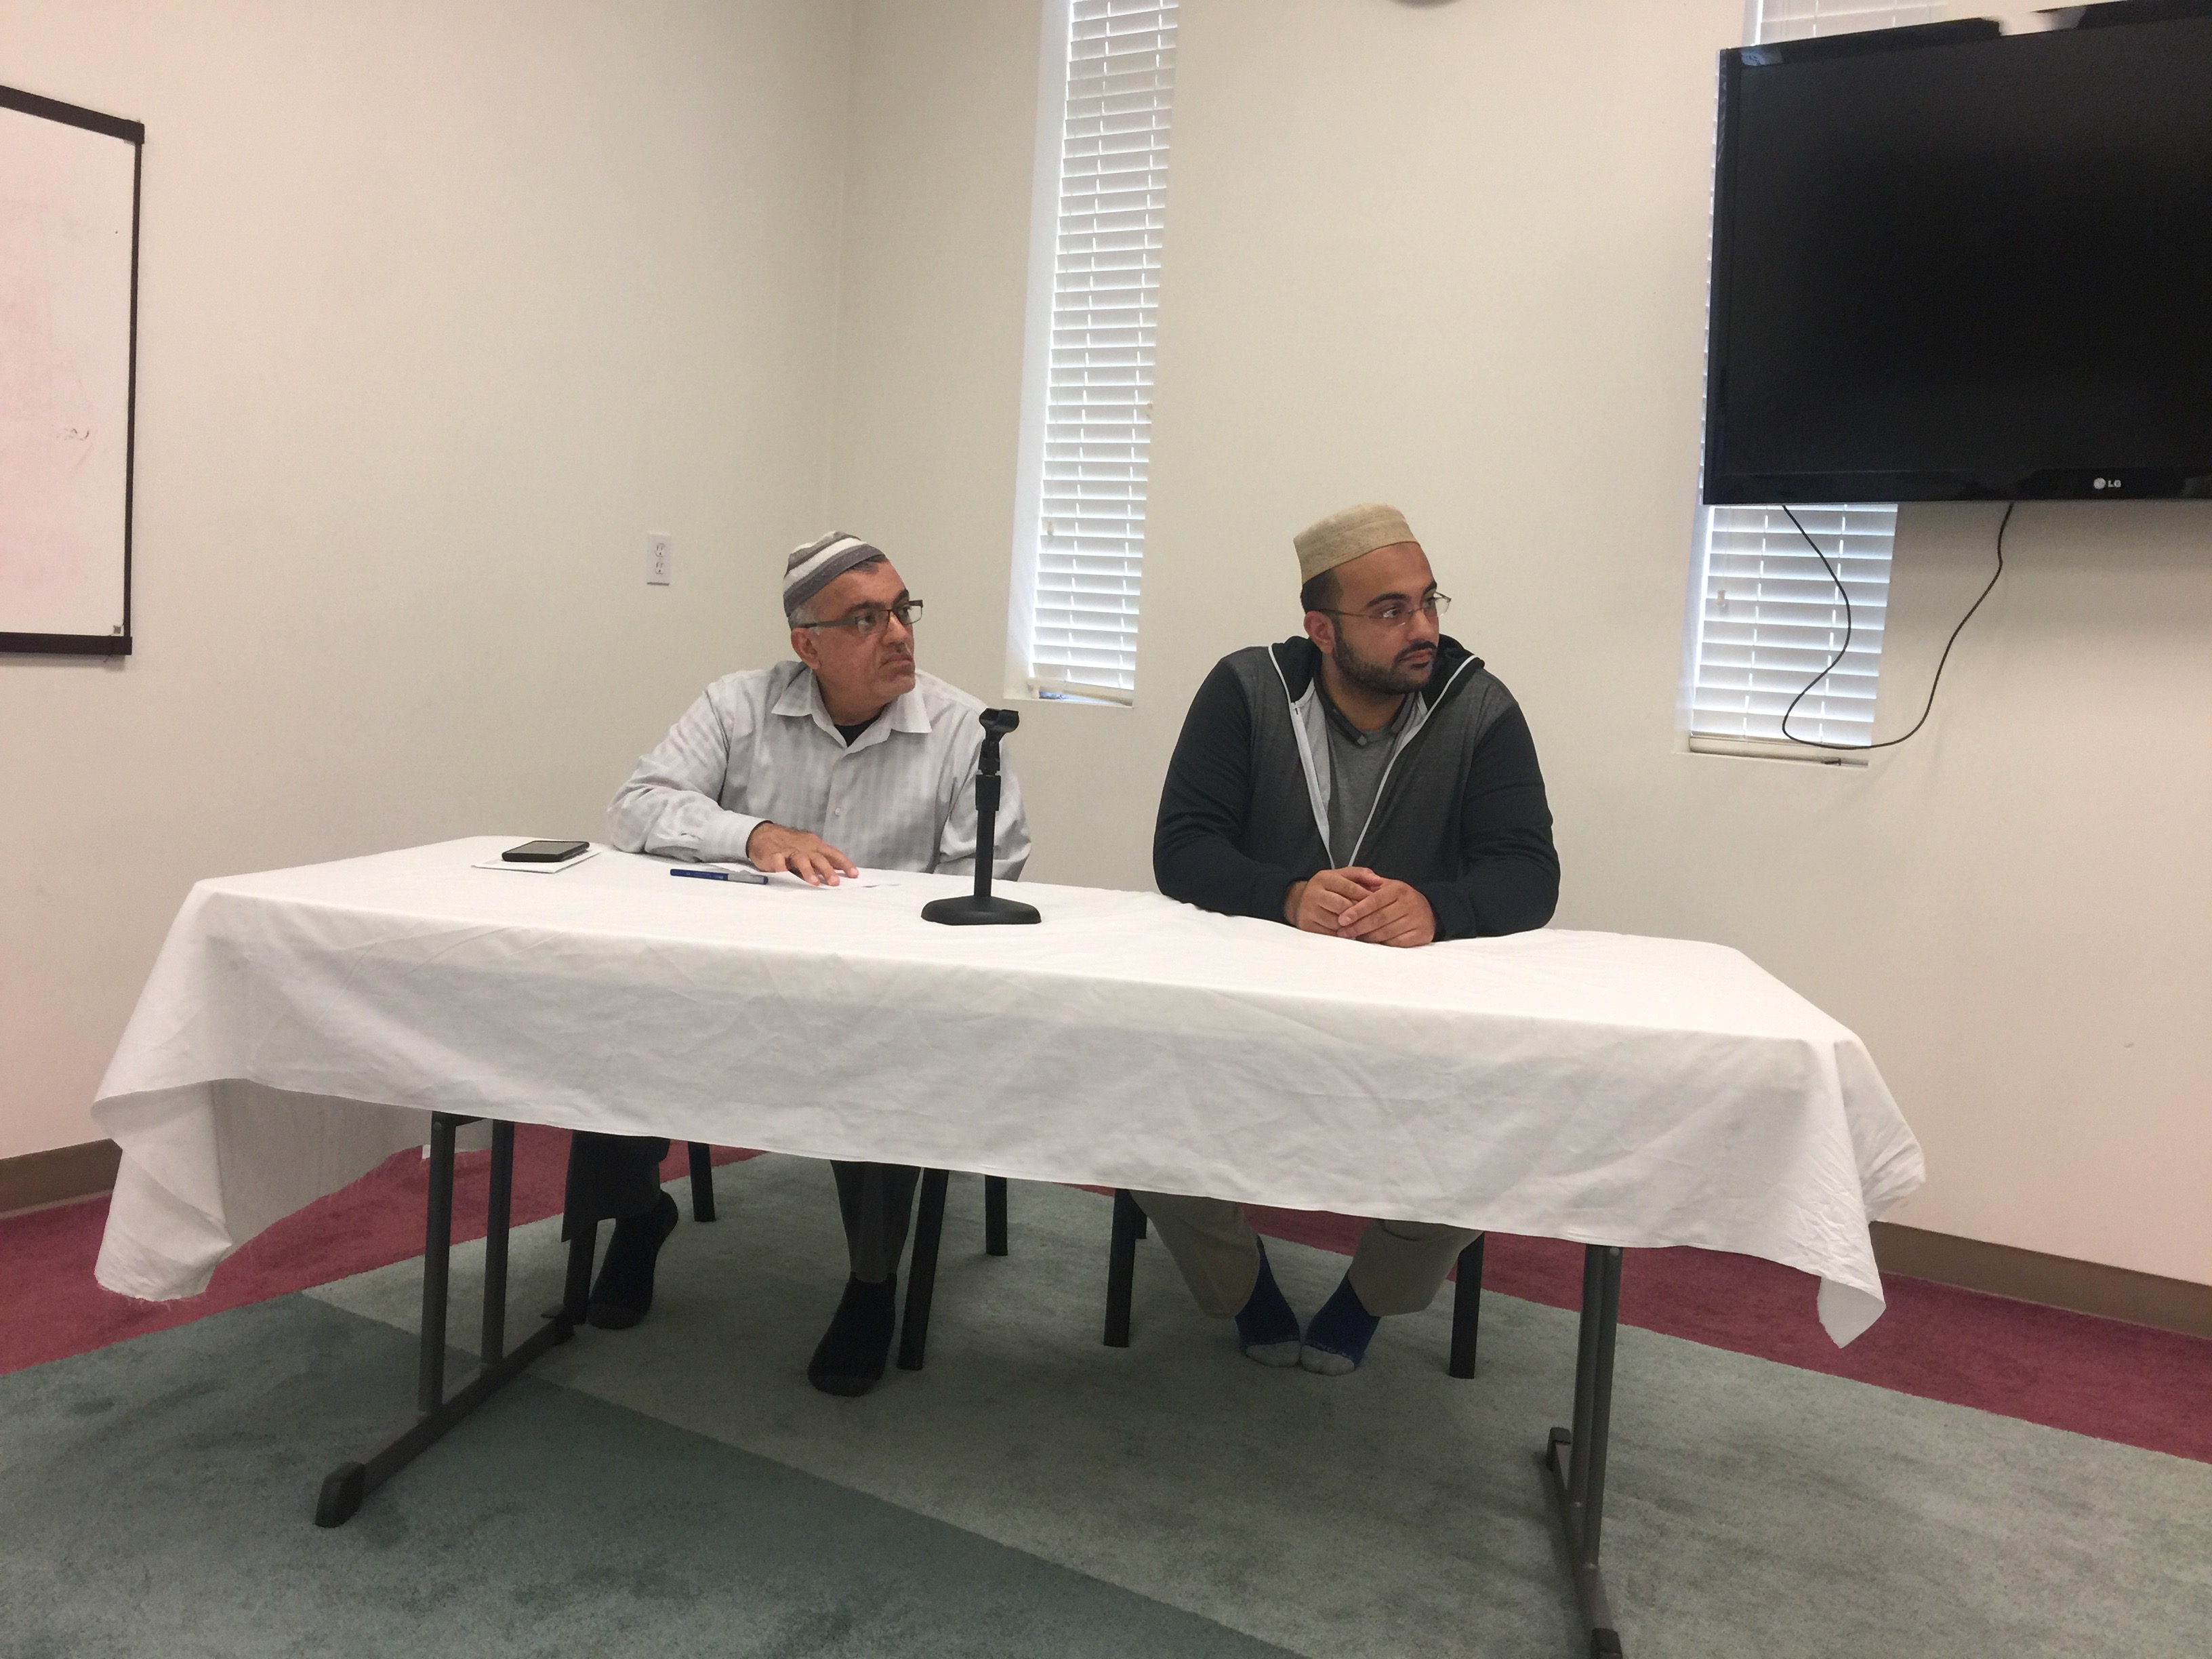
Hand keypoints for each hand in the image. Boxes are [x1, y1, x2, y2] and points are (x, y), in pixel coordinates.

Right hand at [744, 822, 858, 885]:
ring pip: (801, 860)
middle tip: (835, 882)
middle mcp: (805, 847)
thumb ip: (820, 861)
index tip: (854, 874)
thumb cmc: (790, 845)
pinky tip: (784, 874)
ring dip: (808, 871)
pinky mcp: (773, 854)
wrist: (763, 834)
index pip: (833, 854)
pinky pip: (778, 861)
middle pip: (819, 858)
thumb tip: (838, 875)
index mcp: (815, 846)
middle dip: (828, 870)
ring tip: (815, 883)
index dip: (844, 864)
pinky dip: (781, 867)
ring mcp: (789, 850)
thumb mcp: (808, 849)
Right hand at [1285, 868, 1374, 933]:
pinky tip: (1347, 931)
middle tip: (1371, 917)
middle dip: (1359, 913)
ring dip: (1351, 925)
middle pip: (1343, 907)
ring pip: (1337, 923)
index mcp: (1324, 878)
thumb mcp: (1342, 876)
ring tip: (1359, 924)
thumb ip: (1361, 875)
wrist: (1300, 902)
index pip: (1350, 888)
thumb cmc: (1328, 889)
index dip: (1366, 896)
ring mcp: (1308, 911)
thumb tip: (1379, 881)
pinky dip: (1341, 934)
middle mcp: (1313, 894)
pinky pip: (1330, 934)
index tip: (1378, 903)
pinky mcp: (1306, 927)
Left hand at [1331, 868, 1435, 947]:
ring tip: (1353, 938)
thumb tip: (1347, 890)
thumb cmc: (1400, 899)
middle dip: (1358, 926)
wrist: (1429, 910)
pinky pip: (1397, 942)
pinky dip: (1382, 944)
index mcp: (1398, 889)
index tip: (1342, 919)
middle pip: (1379, 918)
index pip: (1374, 901)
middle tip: (1342, 932)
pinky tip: (1371, 943)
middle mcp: (1409, 903)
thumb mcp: (1388, 887)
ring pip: (1386, 932)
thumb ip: (1369, 886)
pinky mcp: (1421, 934)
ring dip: (1367, 937)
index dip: (1357, 911)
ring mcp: (1416, 920)